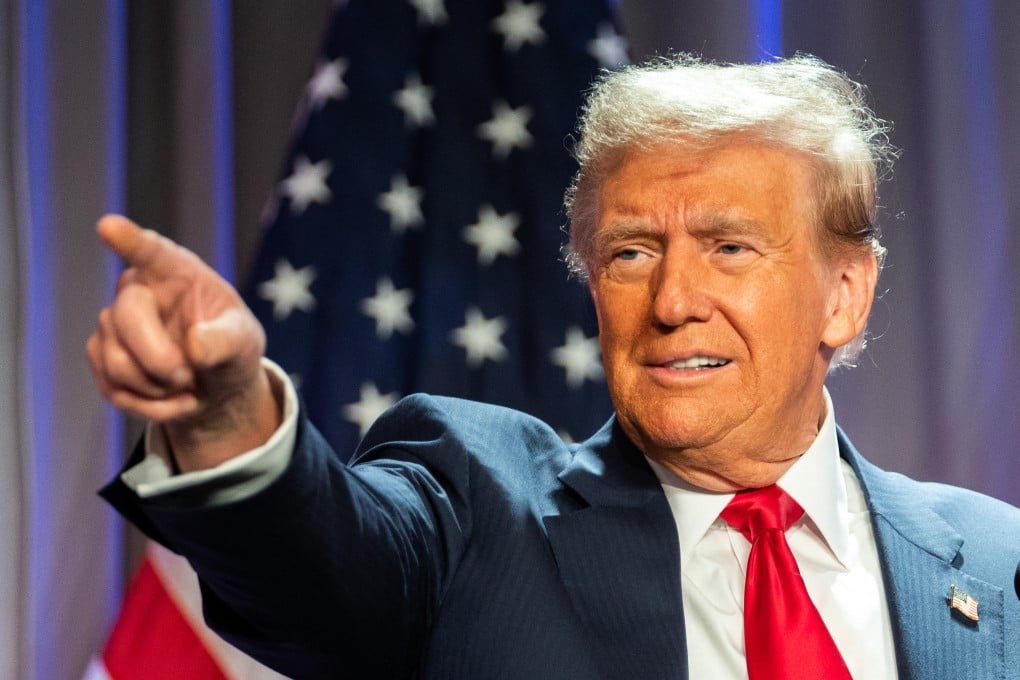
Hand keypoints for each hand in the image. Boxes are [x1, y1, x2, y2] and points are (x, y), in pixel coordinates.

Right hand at [87, 215, 280, 470]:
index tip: (109, 226)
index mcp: (177, 272)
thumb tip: (195, 346)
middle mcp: (138, 290)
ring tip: (188, 386)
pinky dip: (150, 407)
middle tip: (188, 376)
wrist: (215, 386)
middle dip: (159, 360)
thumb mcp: (245, 343)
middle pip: (125, 318)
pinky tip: (174, 401)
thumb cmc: (231, 349)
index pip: (150, 251)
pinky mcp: (102, 356)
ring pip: (116, 361)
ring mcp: (114, 323)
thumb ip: (226, 341)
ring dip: (158, 389)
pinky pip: (114, 388)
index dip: (130, 240)